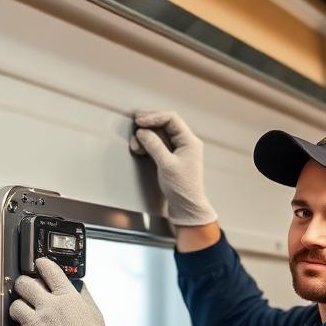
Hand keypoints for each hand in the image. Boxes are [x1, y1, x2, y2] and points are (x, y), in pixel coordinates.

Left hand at [9, 258, 115, 325]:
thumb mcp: (93, 312)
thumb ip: (83, 296)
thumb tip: (78, 288)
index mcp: (69, 296)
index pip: (50, 269)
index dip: (42, 264)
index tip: (39, 266)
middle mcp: (53, 303)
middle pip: (28, 280)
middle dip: (26, 281)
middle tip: (27, 285)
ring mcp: (40, 316)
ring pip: (18, 295)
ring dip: (19, 298)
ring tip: (23, 303)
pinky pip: (16, 313)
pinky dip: (17, 313)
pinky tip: (22, 318)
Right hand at [129, 110, 218, 226]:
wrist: (186, 208)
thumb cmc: (183, 189)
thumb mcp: (167, 165)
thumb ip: (154, 146)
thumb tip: (142, 132)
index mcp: (190, 141)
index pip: (171, 119)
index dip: (154, 117)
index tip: (140, 121)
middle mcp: (185, 143)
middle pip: (165, 124)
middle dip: (148, 125)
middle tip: (135, 125)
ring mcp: (178, 151)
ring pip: (159, 135)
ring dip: (146, 136)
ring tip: (136, 144)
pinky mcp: (170, 158)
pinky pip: (157, 145)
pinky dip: (147, 145)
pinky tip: (139, 149)